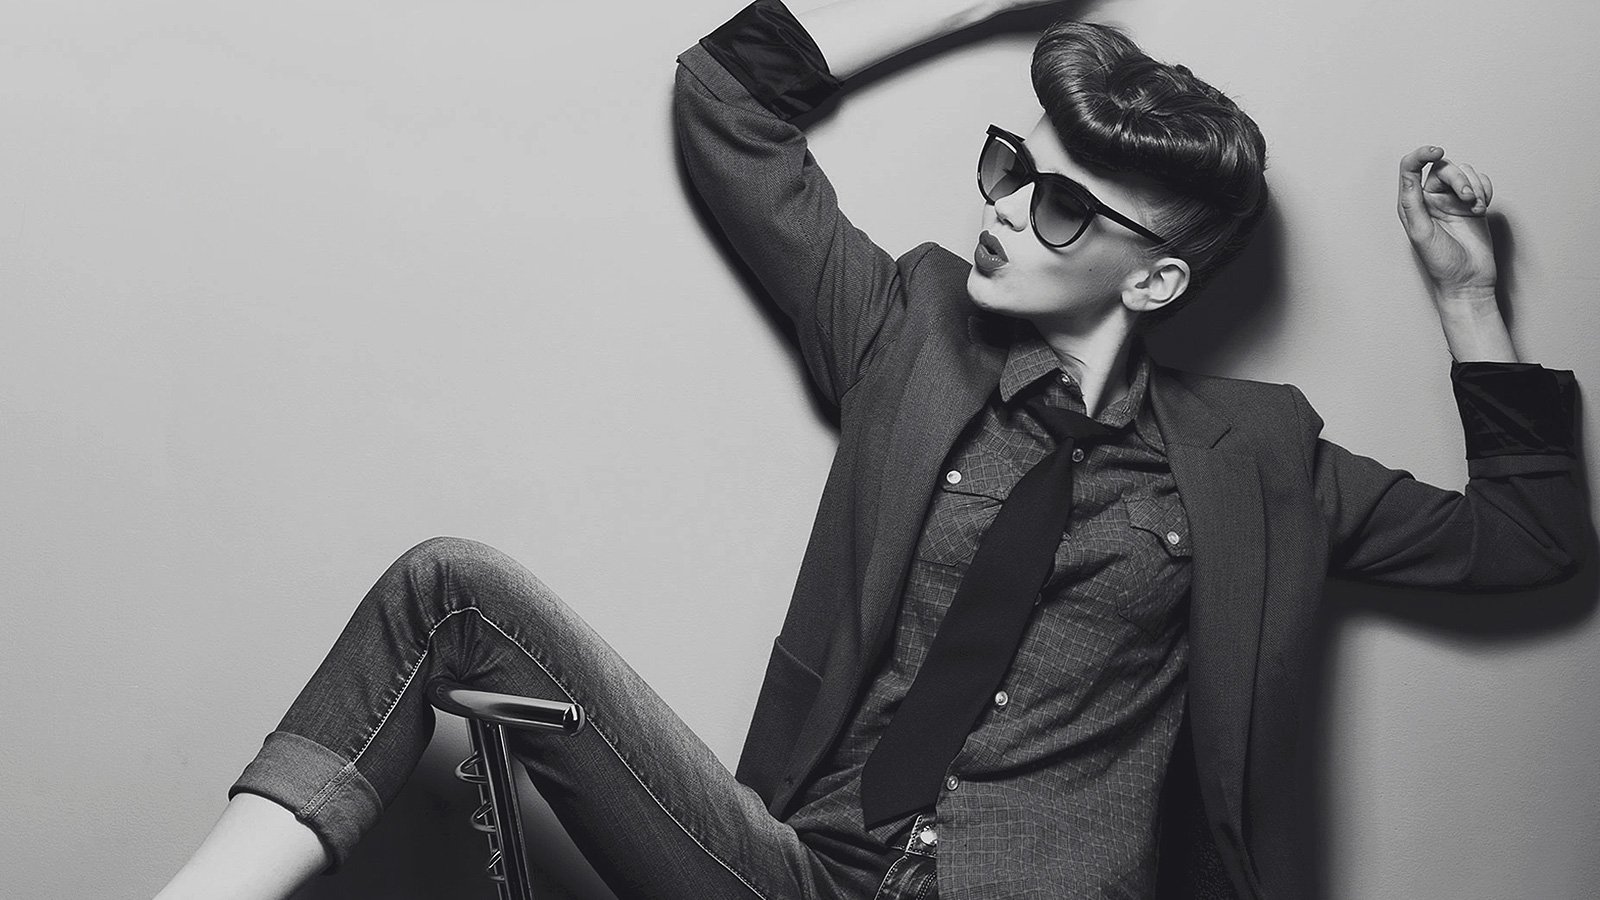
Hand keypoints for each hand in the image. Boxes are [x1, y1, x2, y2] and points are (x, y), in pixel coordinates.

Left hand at [1396, 145, 1496, 303]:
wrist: (1469, 279)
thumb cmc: (1441, 261)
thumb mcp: (1421, 232)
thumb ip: (1413, 202)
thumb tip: (1408, 174)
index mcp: (1412, 204)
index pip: (1410, 168)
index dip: (1421, 154)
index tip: (1437, 150)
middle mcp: (1430, 199)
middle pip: (1444, 168)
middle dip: (1459, 179)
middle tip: (1468, 199)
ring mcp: (1453, 201)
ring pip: (1465, 172)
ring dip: (1475, 186)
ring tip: (1476, 207)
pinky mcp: (1473, 204)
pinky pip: (1481, 181)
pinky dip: (1485, 189)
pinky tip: (1482, 208)